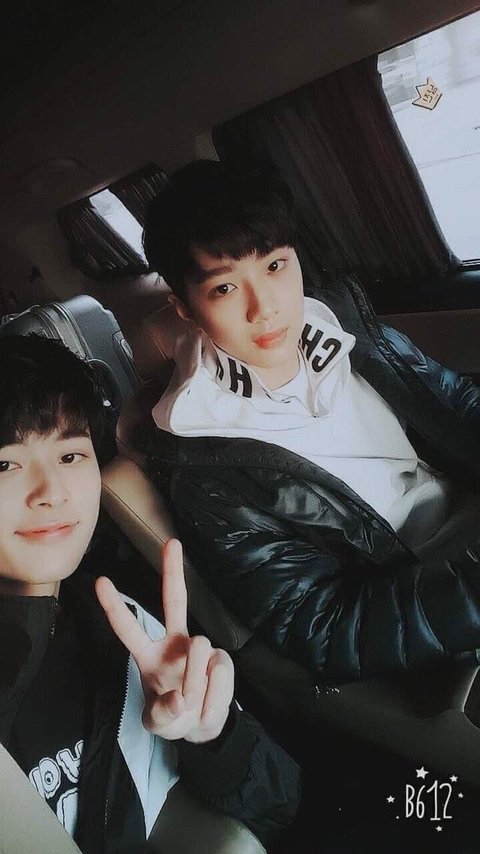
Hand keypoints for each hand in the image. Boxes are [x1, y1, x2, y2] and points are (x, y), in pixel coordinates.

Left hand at [95, 538, 233, 742]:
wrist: (205, 727)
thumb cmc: (174, 718)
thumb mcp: (159, 725)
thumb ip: (162, 716)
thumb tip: (179, 699)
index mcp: (149, 655)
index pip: (128, 628)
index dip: (114, 607)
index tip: (100, 581)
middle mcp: (175, 643)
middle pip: (174, 601)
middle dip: (172, 571)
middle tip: (171, 542)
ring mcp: (200, 649)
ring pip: (199, 651)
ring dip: (196, 686)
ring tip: (194, 704)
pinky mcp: (222, 659)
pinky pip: (219, 673)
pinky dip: (214, 697)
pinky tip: (210, 703)